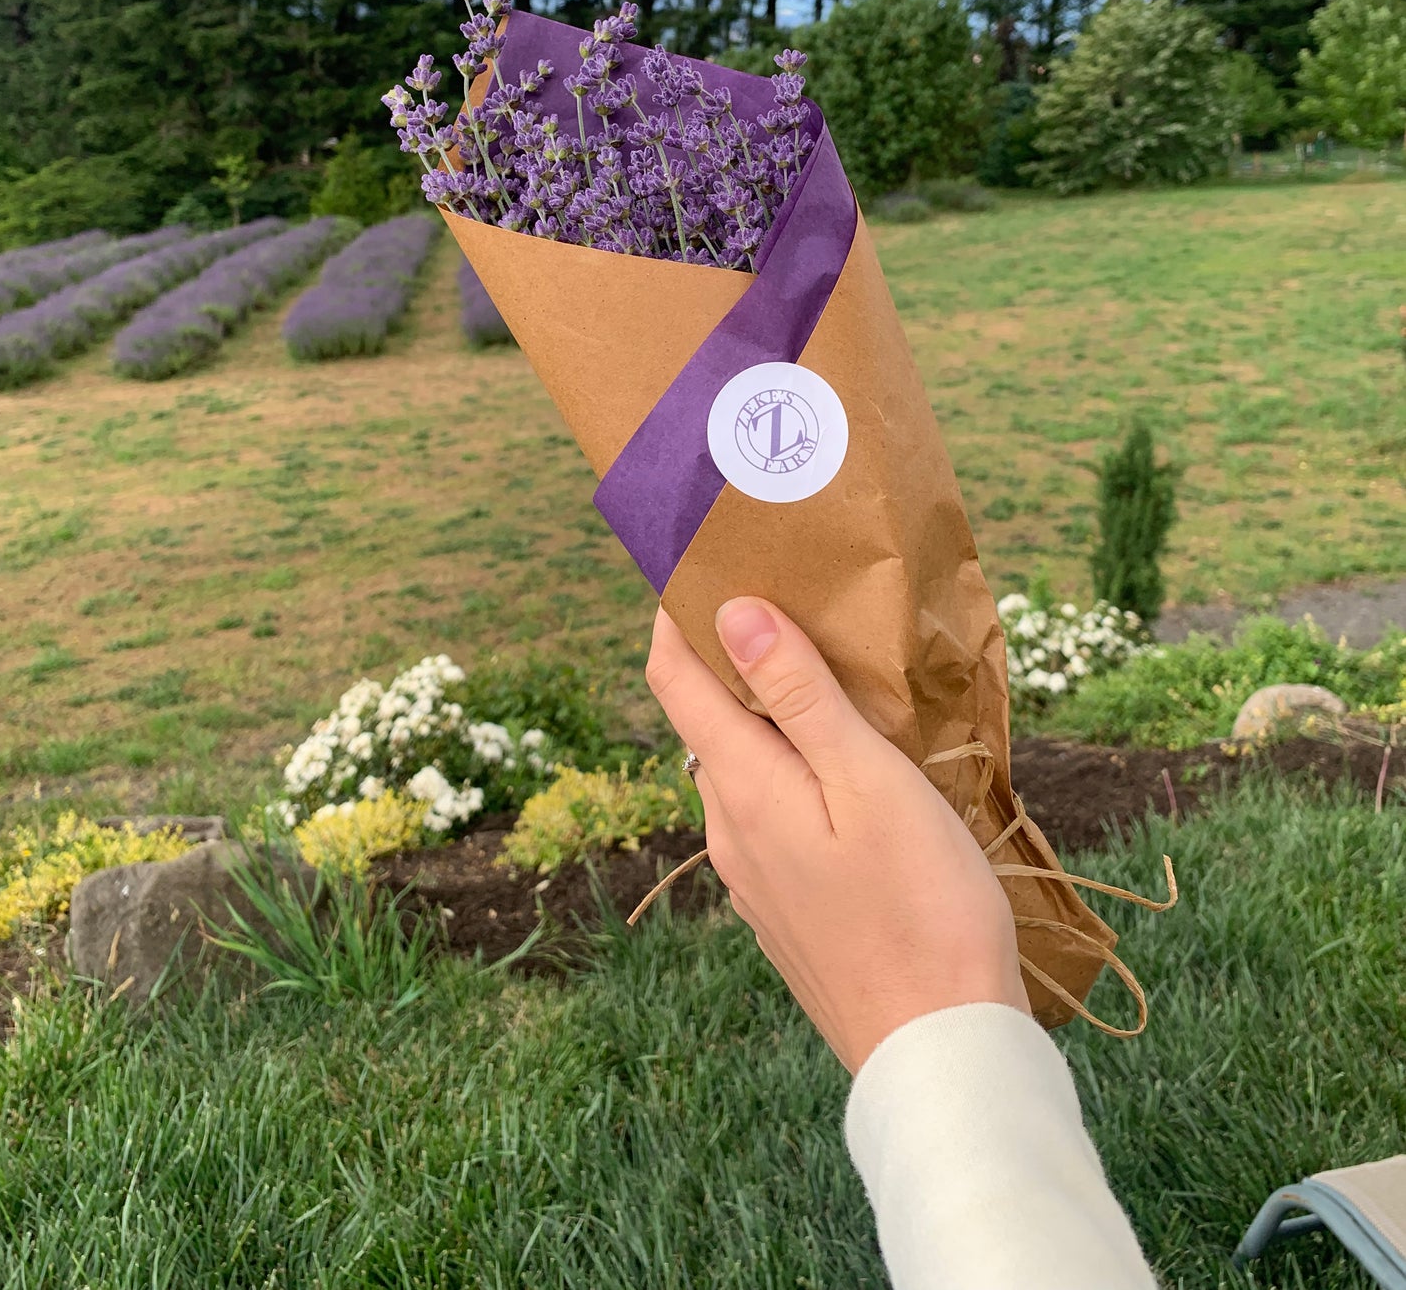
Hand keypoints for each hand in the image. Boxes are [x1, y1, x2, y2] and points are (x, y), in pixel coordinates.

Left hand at [646, 596, 1030, 1075]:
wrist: (941, 1053)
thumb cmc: (922, 906)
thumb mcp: (868, 781)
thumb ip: (797, 696)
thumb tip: (729, 614)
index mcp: (742, 790)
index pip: (674, 680)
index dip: (674, 616)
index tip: (696, 562)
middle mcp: (729, 833)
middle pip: (707, 724)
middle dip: (730, 660)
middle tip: (786, 601)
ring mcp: (754, 880)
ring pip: (743, 773)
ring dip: (766, 720)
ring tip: (827, 678)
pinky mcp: (785, 913)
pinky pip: (770, 819)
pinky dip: (790, 775)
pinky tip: (845, 774)